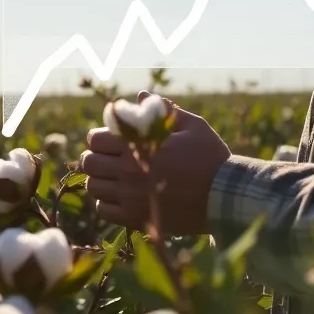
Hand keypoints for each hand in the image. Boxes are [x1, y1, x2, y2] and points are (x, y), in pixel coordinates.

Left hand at [80, 91, 230, 235]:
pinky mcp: (135, 218)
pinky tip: (120, 197)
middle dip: (96, 157)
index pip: (96, 139)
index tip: (110, 141)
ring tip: (114, 178)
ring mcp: (130, 196)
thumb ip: (164, 109)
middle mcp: (129, 170)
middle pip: (89, 162)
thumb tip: (140, 95)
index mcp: (139, 145)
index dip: (100, 137)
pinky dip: (106, 202)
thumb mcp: (192, 126)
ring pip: (94, 186)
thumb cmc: (210, 157)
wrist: (223, 196)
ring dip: (100, 179)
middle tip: (109, 159)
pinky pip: (103, 210)